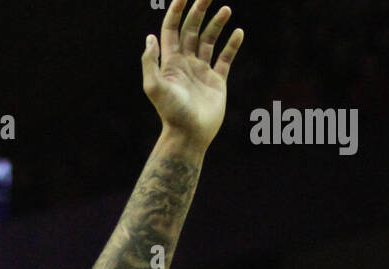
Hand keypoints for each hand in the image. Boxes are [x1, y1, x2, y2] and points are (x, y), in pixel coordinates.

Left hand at [142, 0, 243, 150]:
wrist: (189, 136)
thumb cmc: (171, 114)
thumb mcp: (154, 88)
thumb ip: (150, 62)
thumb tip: (150, 37)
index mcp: (171, 62)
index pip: (172, 29)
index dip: (177, 11)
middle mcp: (186, 63)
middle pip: (192, 29)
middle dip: (199, 11)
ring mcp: (202, 71)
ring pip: (209, 40)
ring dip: (216, 24)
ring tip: (225, 9)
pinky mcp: (217, 82)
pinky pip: (225, 58)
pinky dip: (232, 45)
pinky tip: (238, 32)